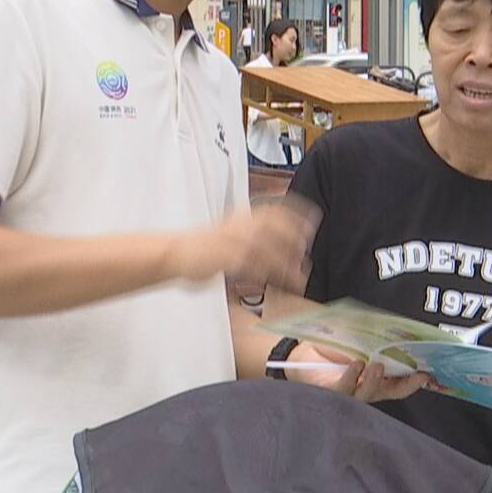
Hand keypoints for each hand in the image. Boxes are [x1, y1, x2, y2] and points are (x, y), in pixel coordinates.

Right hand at [170, 197, 318, 287]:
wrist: (177, 253)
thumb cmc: (205, 245)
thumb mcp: (232, 229)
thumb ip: (256, 230)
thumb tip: (285, 239)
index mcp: (243, 216)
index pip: (275, 208)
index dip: (297, 212)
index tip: (314, 220)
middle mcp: (240, 225)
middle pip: (275, 227)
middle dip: (295, 240)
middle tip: (307, 254)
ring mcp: (232, 241)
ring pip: (267, 250)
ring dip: (286, 265)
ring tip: (299, 278)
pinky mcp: (225, 259)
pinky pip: (251, 267)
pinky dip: (266, 276)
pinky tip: (275, 283)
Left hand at [285, 340, 431, 402]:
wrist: (303, 350)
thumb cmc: (333, 347)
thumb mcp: (359, 339)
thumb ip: (379, 340)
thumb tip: (404, 332)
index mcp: (377, 379)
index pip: (400, 385)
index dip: (415, 382)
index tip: (427, 374)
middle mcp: (365, 389)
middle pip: (388, 393)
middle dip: (403, 385)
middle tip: (414, 374)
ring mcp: (349, 393)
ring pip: (366, 395)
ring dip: (375, 382)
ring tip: (377, 366)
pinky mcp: (330, 393)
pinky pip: (344, 390)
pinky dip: (351, 378)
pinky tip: (356, 366)